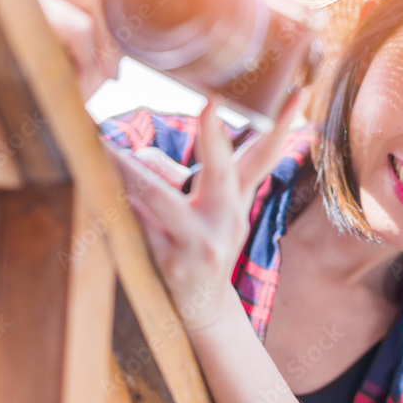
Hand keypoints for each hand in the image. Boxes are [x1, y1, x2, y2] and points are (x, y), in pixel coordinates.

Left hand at [106, 91, 302, 333]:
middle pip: (220, 171)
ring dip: (130, 170)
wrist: (206, 308)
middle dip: (213, 135)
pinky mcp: (171, 261)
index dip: (282, 124)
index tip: (297, 93)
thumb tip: (143, 159)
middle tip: (209, 103)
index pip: (264, 155)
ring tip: (105, 148)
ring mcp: (199, 242)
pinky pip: (137, 223)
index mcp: (238, 199)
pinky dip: (121, 206)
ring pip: (159, 196)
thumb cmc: (206, 244)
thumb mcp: (216, 210)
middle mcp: (226, 219)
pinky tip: (105, 195)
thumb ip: (189, 174)